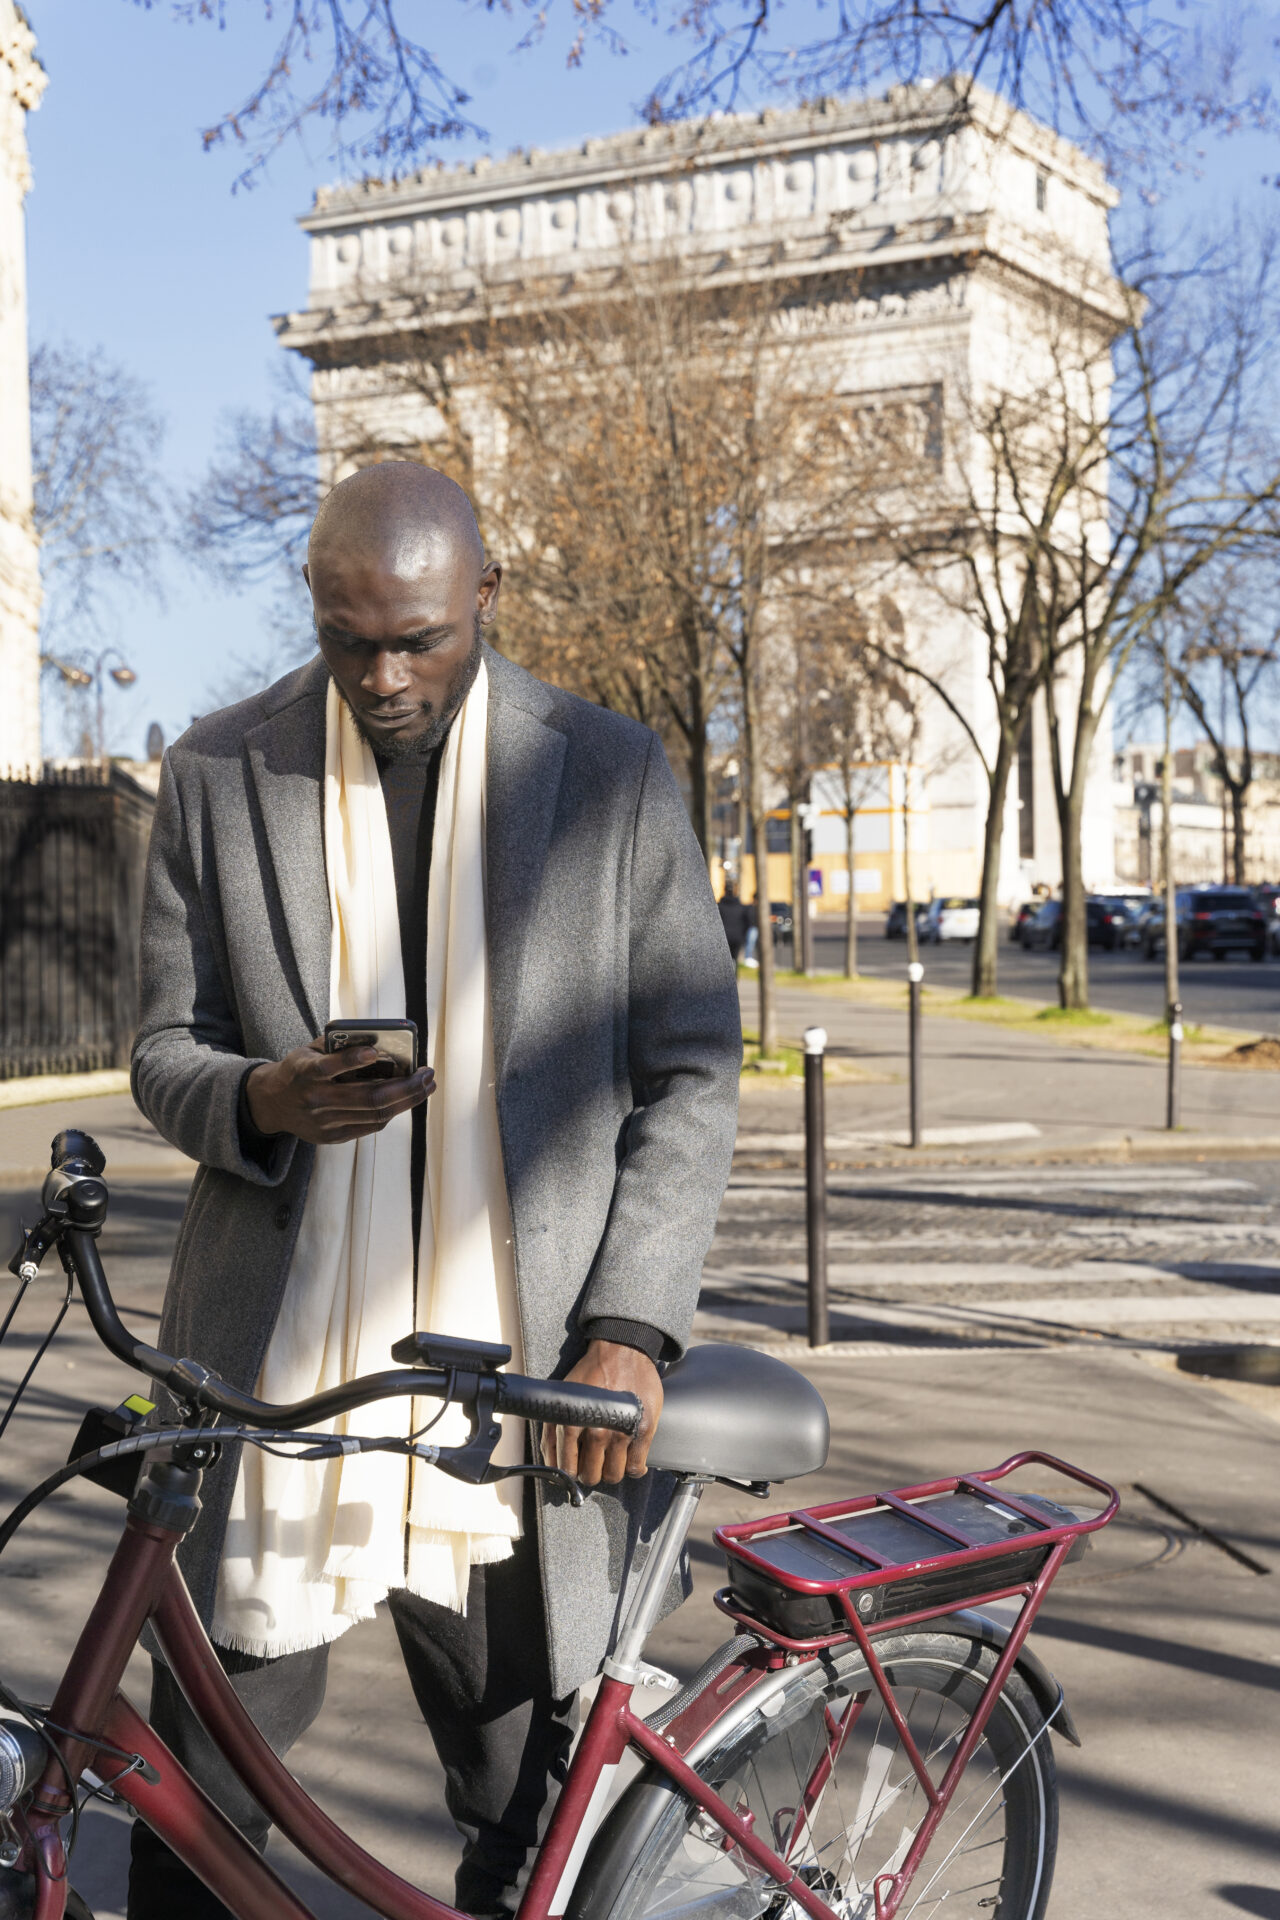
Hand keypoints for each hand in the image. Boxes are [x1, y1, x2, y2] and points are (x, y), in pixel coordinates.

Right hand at [246, 1039, 434, 1146]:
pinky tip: (406, 1099)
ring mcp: (324, 1122)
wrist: (272, 1104)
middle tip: (427, 1074)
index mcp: (305, 1073)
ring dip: (407, 1100)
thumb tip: (380, 1041)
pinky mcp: (332, 1137)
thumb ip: (338, 1044)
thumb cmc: (300, 1068)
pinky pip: (371, 1125)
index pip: (328, 1068)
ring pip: (376, 1114)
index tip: (375, 1051)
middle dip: (405, 1086)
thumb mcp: (309, 1050)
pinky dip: (392, 1111)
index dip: (351, 1060)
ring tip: (426, 1086)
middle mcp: (315, 1100)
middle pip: (368, 1097)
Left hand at [542, 1340, 662, 1486]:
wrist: (621, 1349)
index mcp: (572, 1424)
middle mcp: (597, 1432)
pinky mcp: (644, 1430)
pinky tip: (630, 1459)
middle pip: (591, 1475)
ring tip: (611, 1459)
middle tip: (593, 1462)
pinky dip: (634, 1468)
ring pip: (614, 1474)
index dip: (569, 1474)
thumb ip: (553, 1430)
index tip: (574, 1471)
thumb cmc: (591, 1372)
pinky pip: (637, 1466)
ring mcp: (622, 1433)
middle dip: (590, 1472)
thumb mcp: (563, 1397)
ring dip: (611, 1471)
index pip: (567, 1468)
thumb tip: (551, 1463)